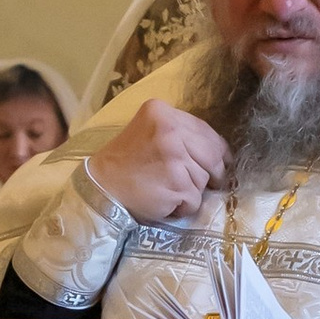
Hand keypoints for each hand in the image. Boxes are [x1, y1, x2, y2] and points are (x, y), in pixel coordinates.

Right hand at [93, 101, 227, 224]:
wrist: (100, 188)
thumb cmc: (125, 163)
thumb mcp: (148, 132)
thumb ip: (179, 133)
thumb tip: (219, 151)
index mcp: (161, 112)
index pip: (206, 131)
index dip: (215, 151)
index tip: (215, 163)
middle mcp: (169, 130)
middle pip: (212, 155)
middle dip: (211, 173)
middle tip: (200, 182)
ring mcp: (174, 157)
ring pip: (204, 179)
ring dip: (192, 191)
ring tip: (168, 190)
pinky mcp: (176, 184)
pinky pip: (195, 200)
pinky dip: (184, 206)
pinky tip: (165, 201)